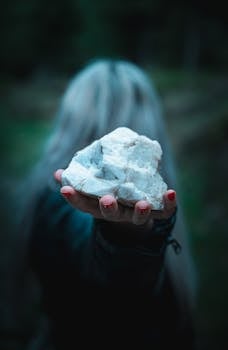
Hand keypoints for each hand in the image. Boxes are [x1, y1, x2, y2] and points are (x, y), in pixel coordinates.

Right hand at [54, 169, 176, 226]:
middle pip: (112, 215)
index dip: (75, 199)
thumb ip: (79, 181)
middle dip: (109, 208)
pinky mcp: (156, 213)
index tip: (65, 189)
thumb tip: (58, 173)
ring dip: (140, 211)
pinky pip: (164, 212)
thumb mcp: (93, 189)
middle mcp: (117, 213)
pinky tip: (171, 192)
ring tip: (142, 203)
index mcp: (100, 207)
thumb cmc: (110, 194)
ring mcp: (136, 215)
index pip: (85, 205)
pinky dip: (169, 205)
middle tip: (106, 201)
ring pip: (138, 217)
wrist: (134, 212)